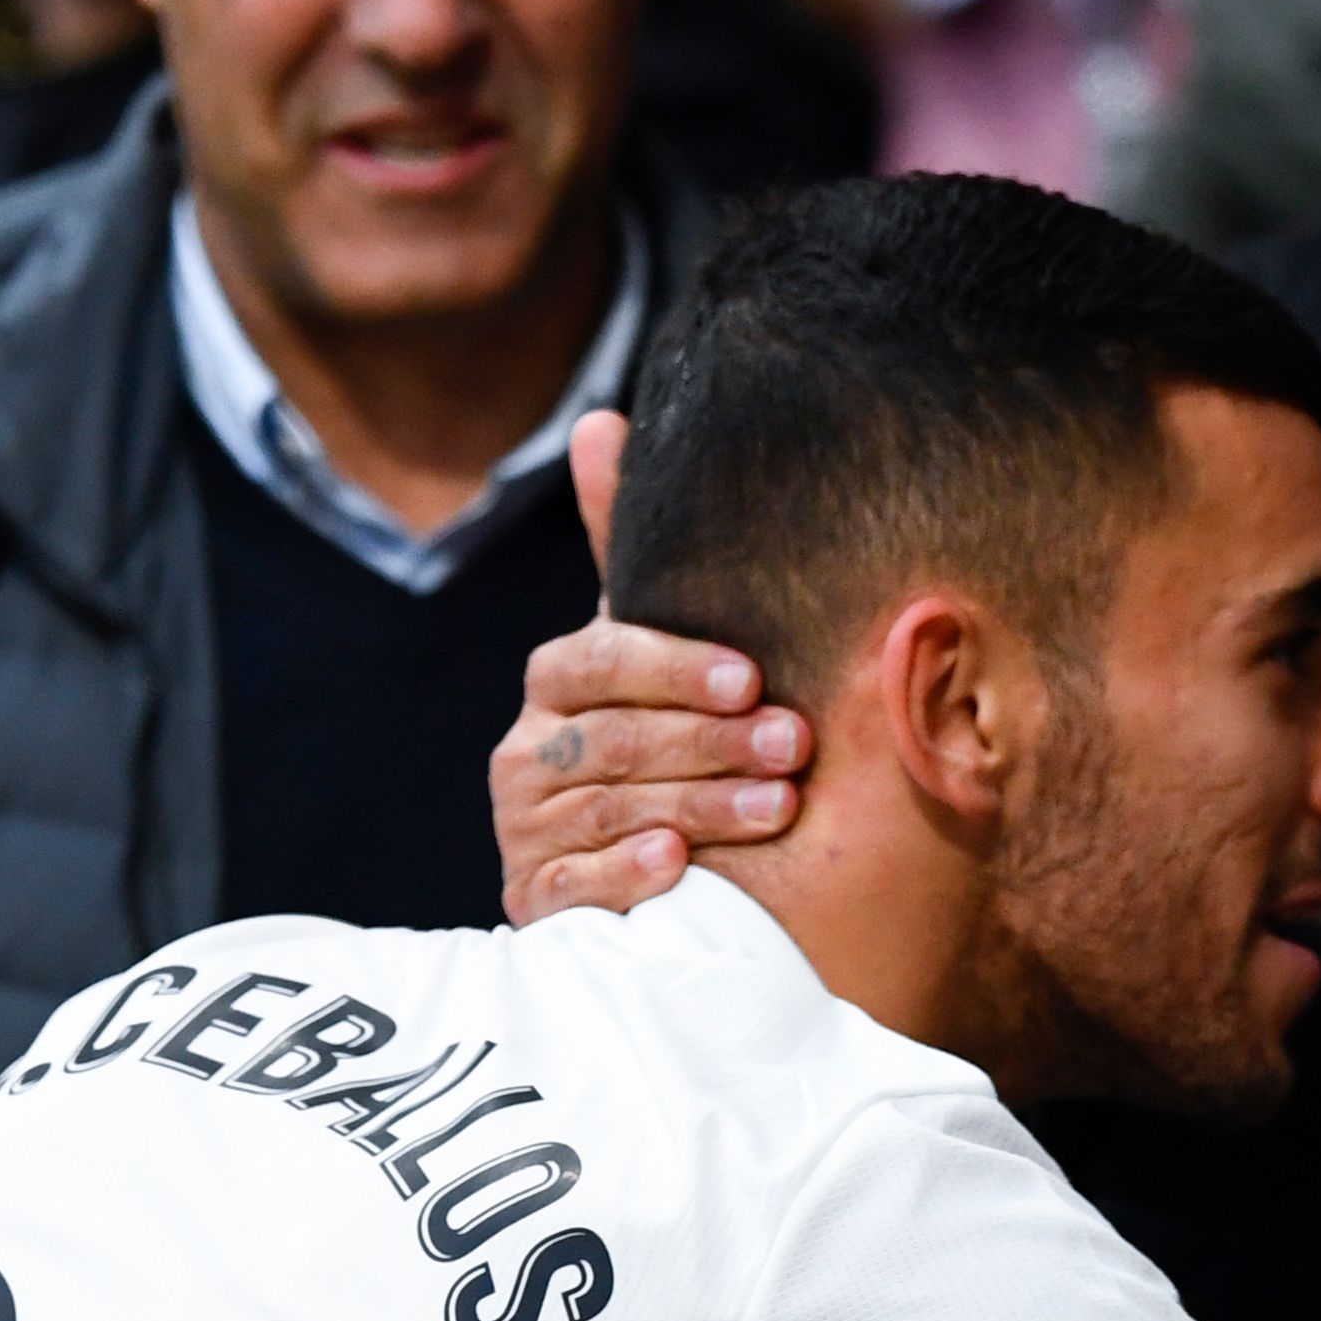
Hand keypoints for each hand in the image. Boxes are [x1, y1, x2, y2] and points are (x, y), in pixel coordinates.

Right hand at [492, 414, 802, 921]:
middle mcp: (527, 752)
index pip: (602, 659)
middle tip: (794, 744)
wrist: (641, 873)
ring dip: (698, 807)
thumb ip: (627, 547)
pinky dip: (623, 875)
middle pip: (613, 738)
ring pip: (606, 808)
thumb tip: (601, 419)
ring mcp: (526, 829)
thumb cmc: (668, 735)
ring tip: (778, 808)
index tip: (752, 675)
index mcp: (558, 681)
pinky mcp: (534, 901)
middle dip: (710, 741)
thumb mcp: (653, 644)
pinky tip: (678, 872)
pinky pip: (569, 886)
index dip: (675, 665)